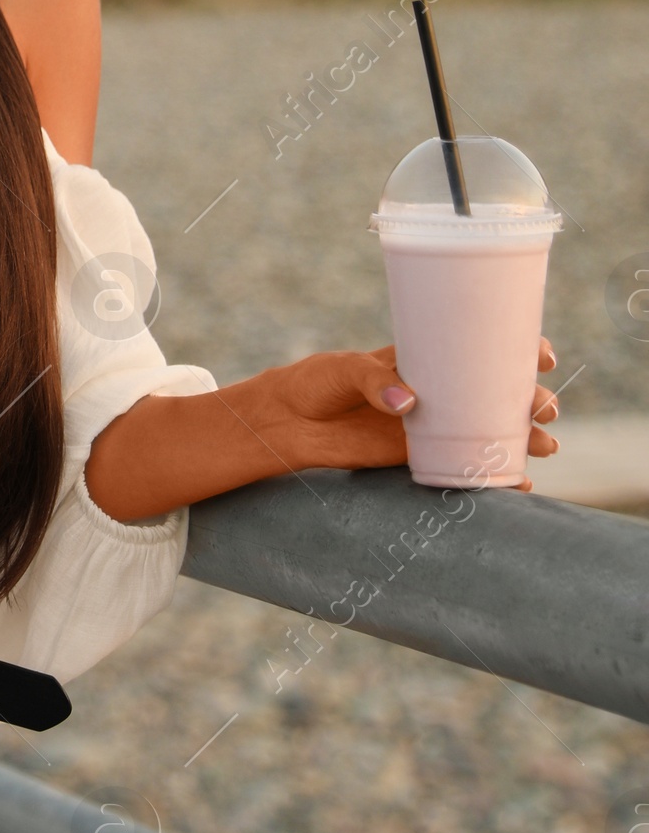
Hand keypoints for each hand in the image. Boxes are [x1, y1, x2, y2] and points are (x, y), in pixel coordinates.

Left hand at [254, 340, 559, 487]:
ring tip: (544, 447)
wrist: (288, 423)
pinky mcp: (420, 459)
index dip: (518, 350)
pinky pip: (468, 467)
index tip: (541, 355)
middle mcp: (438, 392)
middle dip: (532, 400)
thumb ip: (374, 381)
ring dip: (525, 439)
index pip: (480, 349)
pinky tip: (517, 484)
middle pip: (498, 394)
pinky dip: (496, 477)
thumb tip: (407, 402)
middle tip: (544, 410)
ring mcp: (433, 426)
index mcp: (425, 359)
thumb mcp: (344, 369)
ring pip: (492, 431)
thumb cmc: (315, 383)